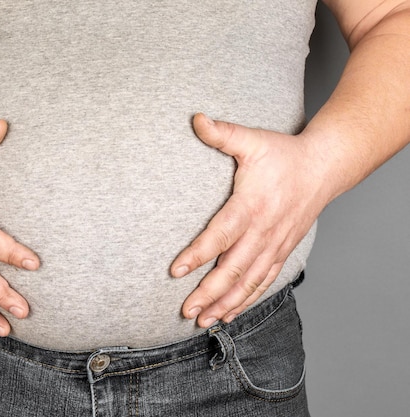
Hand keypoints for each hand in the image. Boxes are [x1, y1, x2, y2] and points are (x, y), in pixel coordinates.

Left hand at [171, 114, 328, 327]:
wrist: (324, 167)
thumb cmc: (284, 154)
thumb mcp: (252, 140)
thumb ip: (222, 133)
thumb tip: (195, 118)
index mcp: (251, 206)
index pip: (220, 236)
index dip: (197, 254)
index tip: (175, 270)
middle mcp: (263, 231)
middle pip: (233, 269)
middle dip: (209, 292)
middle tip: (186, 310)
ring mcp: (275, 245)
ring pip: (249, 282)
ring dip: (227, 303)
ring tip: (205, 321)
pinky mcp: (282, 251)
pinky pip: (264, 282)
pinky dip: (247, 300)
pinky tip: (231, 313)